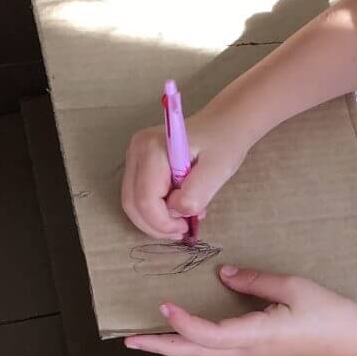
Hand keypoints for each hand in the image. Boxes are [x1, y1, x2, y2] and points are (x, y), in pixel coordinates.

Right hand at [120, 112, 249, 240]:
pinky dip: (156, 210)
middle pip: (132, 203)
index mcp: (151, 148)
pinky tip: (178, 208)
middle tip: (181, 231)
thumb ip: (196, 193)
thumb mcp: (217, 169)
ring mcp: (135, 156)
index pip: (145, 199)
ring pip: (133, 203)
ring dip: (156, 220)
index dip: (162, 222)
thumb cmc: (224, 142)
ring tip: (184, 218)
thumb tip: (176, 212)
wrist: (224, 124)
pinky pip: (139, 196)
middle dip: (155, 225)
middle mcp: (136, 150)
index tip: (185, 227)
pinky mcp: (139, 164)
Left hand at [124, 266, 356, 355]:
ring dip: (171, 345)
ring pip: (201, 353)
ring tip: (144, 338)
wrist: (352, 343)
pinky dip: (191, 341)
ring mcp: (249, 354)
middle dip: (160, 345)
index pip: (208, 334)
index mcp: (255, 336)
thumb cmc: (329, 315)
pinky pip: (214, 349)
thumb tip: (223, 274)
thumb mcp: (293, 287)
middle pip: (194, 352)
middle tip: (128, 339)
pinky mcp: (254, 350)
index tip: (163, 304)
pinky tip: (180, 334)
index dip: (182, 322)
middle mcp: (246, 350)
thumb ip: (255, 280)